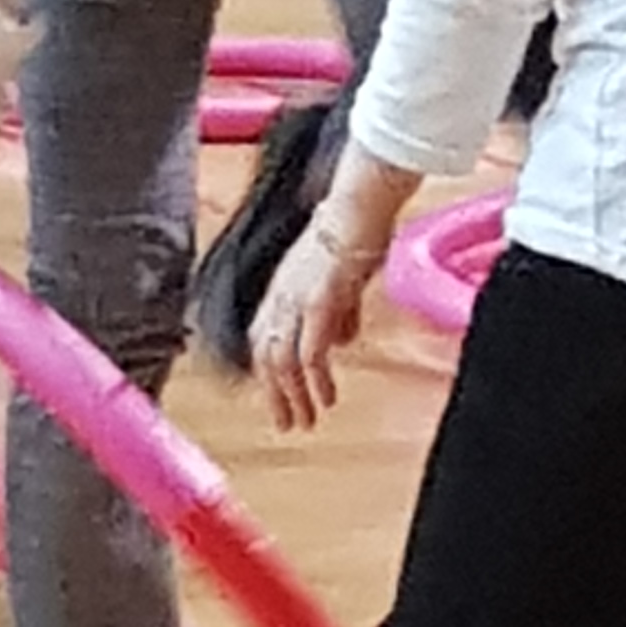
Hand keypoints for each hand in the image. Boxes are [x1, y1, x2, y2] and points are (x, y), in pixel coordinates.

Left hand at [249, 214, 377, 434]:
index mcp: (283, 289)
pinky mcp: (316, 302)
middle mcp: (281, 296)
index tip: (281, 398)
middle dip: (275, 395)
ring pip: (281, 361)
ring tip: (305, 422)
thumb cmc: (357, 228)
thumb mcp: (345, 278)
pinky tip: (326, 398)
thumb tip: (342, 341)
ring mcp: (295, 299)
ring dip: (292, 396)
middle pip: (265, 356)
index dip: (269, 373)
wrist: (361, 202)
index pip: (264, 339)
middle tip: (288, 424)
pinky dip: (315, 380)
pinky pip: (310, 351)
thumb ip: (341, 311)